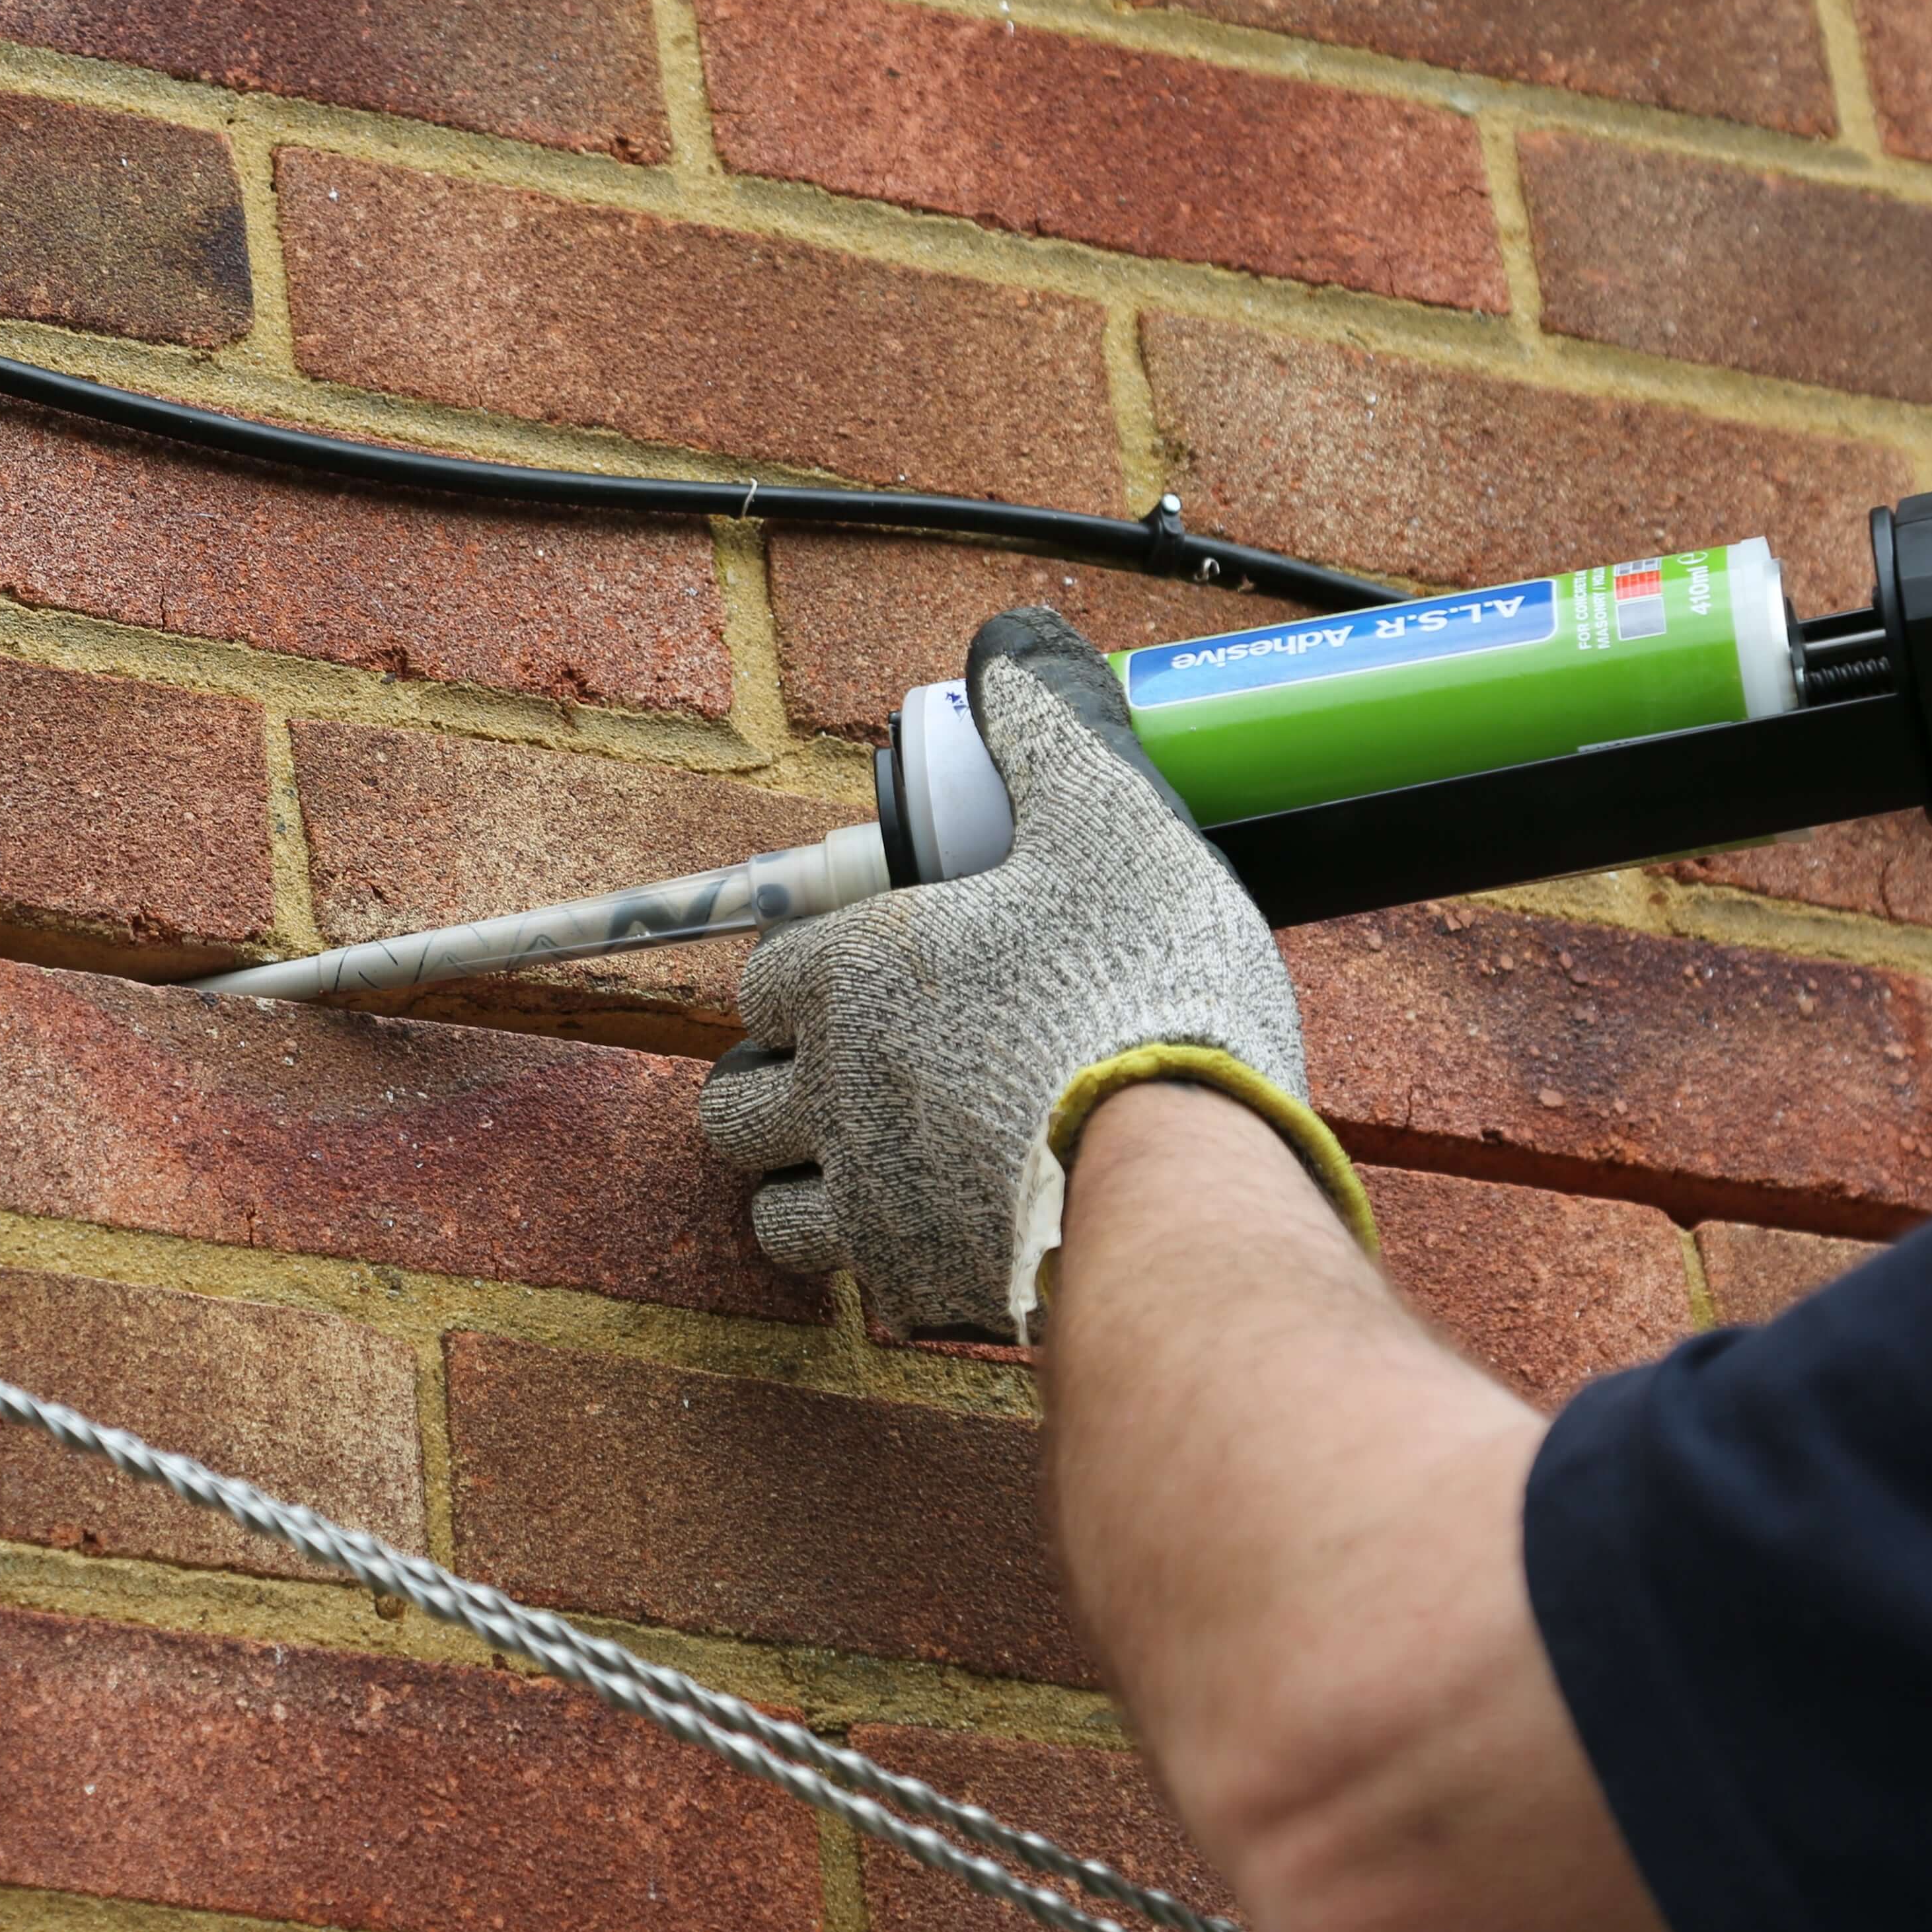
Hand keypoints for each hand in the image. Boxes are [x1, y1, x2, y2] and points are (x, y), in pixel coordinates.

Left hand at [698, 605, 1369, 1335]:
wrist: (1191, 1178)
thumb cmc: (1146, 991)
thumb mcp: (1115, 822)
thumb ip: (1054, 730)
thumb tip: (1015, 643)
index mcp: (851, 977)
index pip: (766, 979)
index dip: (807, 975)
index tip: (873, 972)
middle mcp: (831, 1093)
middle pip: (740, 1098)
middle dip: (778, 1086)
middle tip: (864, 1072)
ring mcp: (866, 1203)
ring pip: (775, 1205)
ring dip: (808, 1182)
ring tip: (887, 1158)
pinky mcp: (922, 1288)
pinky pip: (860, 1282)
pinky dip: (883, 1255)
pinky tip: (946, 1227)